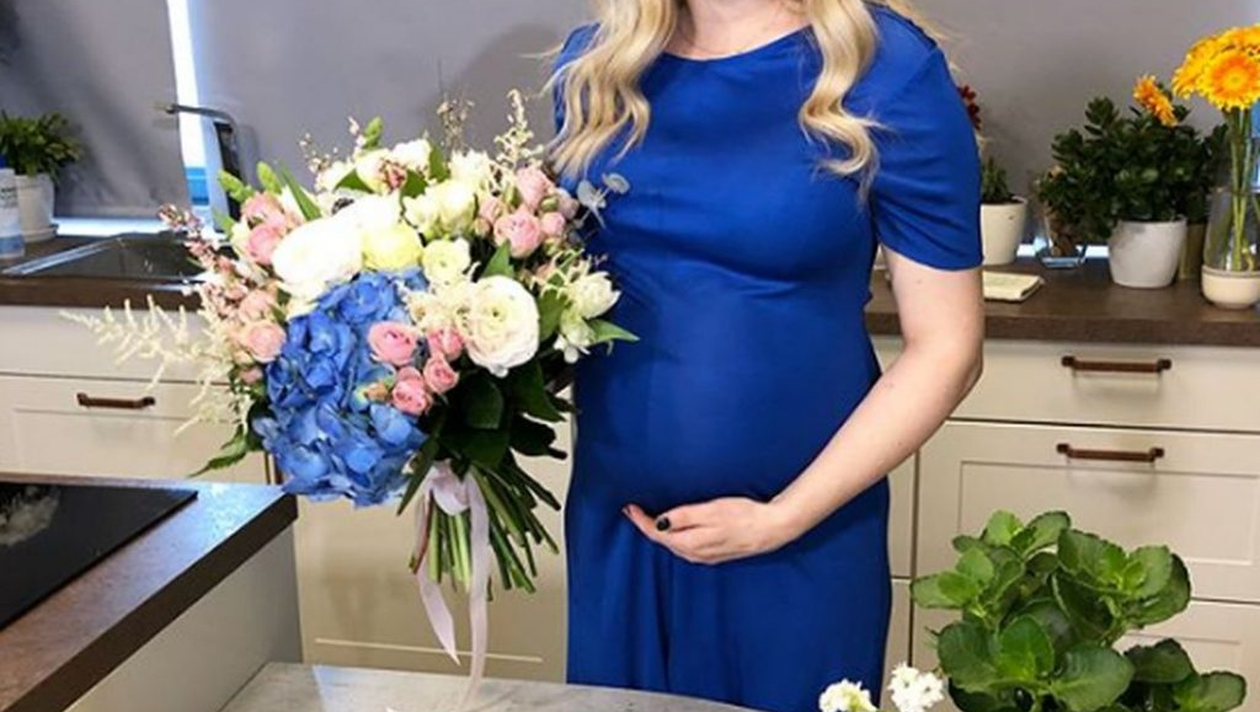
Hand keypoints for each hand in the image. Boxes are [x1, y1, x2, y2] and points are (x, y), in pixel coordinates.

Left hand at [623, 497, 800, 565]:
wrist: (771, 528)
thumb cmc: (744, 515)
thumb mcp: (712, 511)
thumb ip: (684, 517)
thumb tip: (659, 523)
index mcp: (691, 543)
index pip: (657, 534)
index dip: (641, 521)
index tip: (629, 507)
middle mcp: (695, 554)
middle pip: (663, 541)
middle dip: (646, 526)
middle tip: (633, 509)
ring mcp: (704, 556)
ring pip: (673, 545)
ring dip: (659, 532)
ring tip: (648, 517)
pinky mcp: (713, 553)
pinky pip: (685, 547)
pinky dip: (674, 536)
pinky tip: (674, 528)